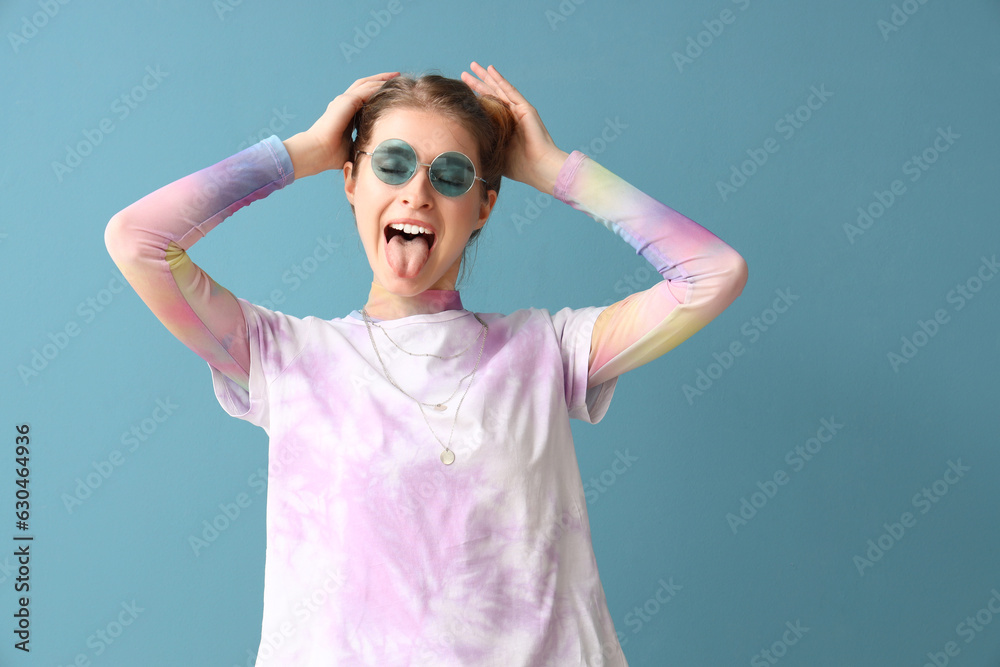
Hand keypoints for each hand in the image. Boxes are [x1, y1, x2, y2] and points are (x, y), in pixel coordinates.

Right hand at [284, 71, 398, 178]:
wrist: (317, 152)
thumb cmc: (331, 155)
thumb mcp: (353, 148)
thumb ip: (364, 146)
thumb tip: (377, 155)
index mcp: (345, 113)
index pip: (363, 98)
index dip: (376, 92)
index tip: (390, 91)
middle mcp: (343, 103)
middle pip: (364, 86)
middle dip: (380, 80)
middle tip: (396, 76)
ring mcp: (344, 100)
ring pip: (366, 84)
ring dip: (381, 79)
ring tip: (395, 75)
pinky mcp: (346, 101)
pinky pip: (366, 89)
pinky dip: (378, 85)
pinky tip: (389, 83)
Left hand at [461, 62, 568, 194]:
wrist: (539, 168)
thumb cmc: (521, 168)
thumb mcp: (496, 155)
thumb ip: (483, 147)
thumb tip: (463, 148)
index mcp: (505, 126)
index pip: (487, 107)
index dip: (474, 98)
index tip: (461, 91)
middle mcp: (511, 115)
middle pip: (491, 94)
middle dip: (477, 83)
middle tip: (464, 72)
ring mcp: (518, 111)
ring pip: (498, 89)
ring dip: (486, 77)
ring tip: (473, 66)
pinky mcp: (525, 109)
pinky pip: (510, 91)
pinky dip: (500, 80)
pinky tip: (491, 70)